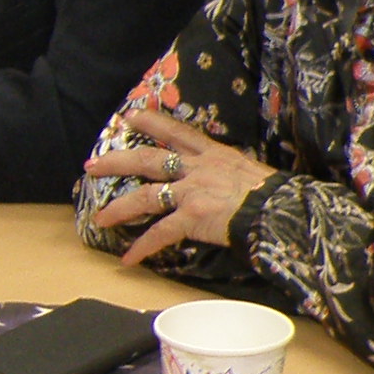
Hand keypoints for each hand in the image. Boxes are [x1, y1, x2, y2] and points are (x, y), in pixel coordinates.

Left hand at [84, 109, 270, 259]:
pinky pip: (160, 234)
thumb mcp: (247, 169)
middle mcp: (197, 168)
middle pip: (148, 159)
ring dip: (119, 208)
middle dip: (117, 161)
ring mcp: (192, 192)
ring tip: (100, 218)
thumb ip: (225, 171)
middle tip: (92, 165)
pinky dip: (143, 247)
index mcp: (212, 153)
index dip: (151, 121)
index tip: (130, 115)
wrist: (282, 210)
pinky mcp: (192, 217)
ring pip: (146, 196)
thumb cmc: (271, 193)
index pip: (176, 132)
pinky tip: (128, 259)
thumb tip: (219, 179)